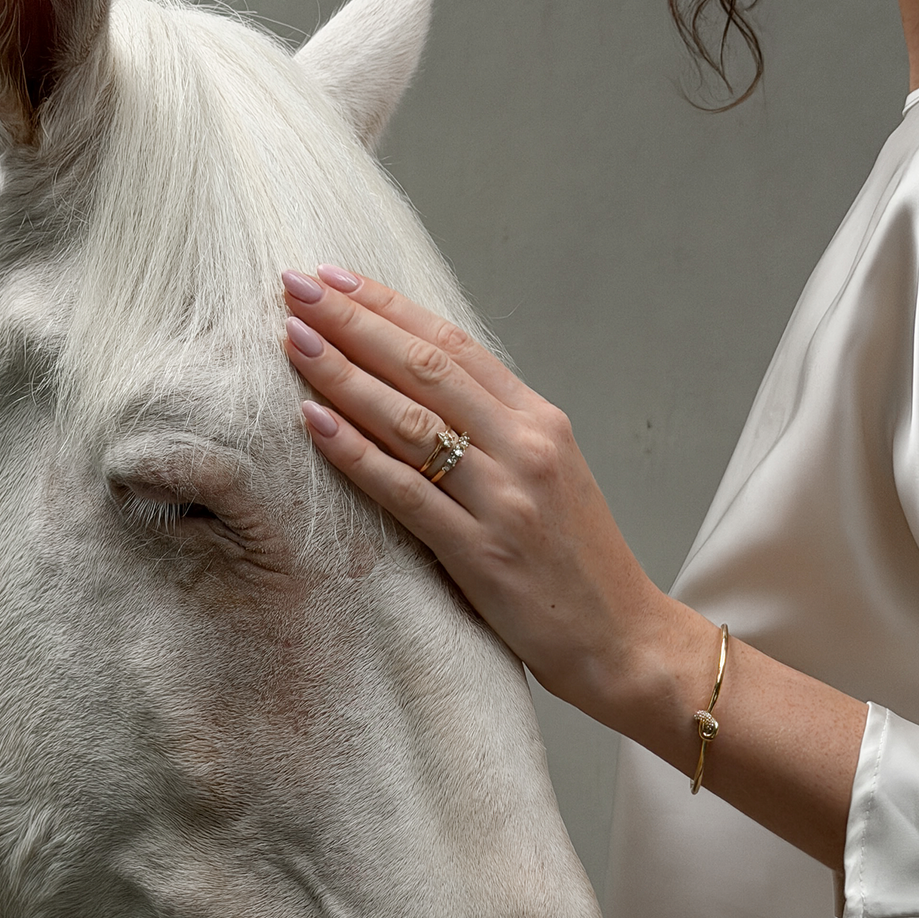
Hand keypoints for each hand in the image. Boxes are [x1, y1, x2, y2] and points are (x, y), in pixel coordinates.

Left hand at [281, 264, 866, 868]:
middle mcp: (526, 448)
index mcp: (541, 421)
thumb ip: (495, 430)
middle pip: (425, 366)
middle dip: (354, 320)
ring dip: (343, 375)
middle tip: (293, 285)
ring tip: (292, 340)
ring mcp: (506, 499)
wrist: (626, 641)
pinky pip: (407, 492)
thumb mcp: (549, 476)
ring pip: (410, 420)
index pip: (453, 346)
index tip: (334, 276)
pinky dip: (356, 453)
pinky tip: (312, 421)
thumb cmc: (577, 564)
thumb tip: (420, 387)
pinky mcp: (484, 554)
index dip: (389, 305)